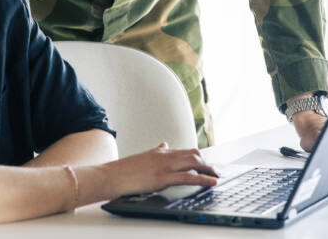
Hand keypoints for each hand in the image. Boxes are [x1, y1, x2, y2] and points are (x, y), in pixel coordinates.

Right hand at [101, 142, 218, 196]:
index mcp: (161, 152)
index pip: (185, 151)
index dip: (199, 157)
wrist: (110, 175)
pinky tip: (211, 183)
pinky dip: (203, 179)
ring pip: (194, 162)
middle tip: (216, 171)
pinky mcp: (162, 177)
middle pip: (194, 154)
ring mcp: (164, 166)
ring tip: (217, 176)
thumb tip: (165, 145)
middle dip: (207, 163)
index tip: (207, 163)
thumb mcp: (143, 156)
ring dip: (208, 169)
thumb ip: (156, 151)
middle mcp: (165, 156)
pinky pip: (188, 177)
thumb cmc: (124, 170)